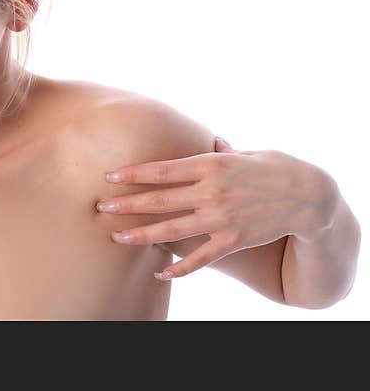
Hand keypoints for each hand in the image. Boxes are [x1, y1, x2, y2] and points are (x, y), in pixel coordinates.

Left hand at [96, 137, 339, 279]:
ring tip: (117, 238)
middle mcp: (212, 191)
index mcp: (211, 164)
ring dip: (142, 235)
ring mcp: (222, 218)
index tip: (109, 177)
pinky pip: (201, 258)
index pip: (163, 170)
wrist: (310, 196)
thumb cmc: (276, 167)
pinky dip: (180, 268)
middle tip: (101, 208)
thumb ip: (223, 151)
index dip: (133, 174)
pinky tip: (159, 272)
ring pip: (173, 229)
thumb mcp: (247, 152)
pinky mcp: (234, 241)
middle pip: (160, 199)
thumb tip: (211, 140)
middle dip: (128, 204)